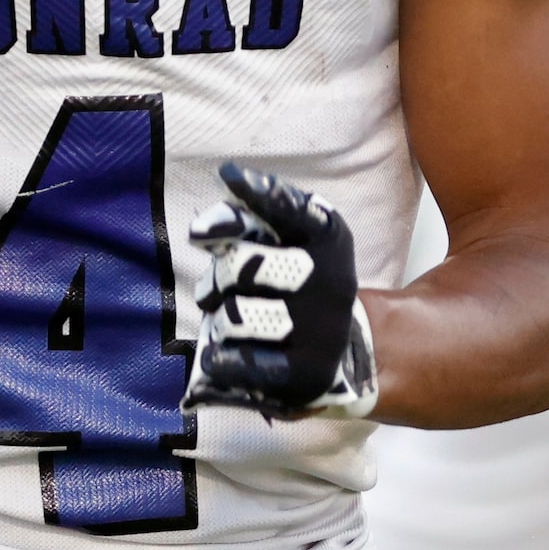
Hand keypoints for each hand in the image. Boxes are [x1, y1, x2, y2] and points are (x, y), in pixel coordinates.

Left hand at [184, 161, 377, 420]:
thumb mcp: (289, 243)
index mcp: (330, 240)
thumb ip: (250, 221)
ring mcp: (321, 333)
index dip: (260, 192)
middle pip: (242, 267)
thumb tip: (204, 227)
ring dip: (219, 318)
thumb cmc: (295, 287)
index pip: (293, 209)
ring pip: (234, 317)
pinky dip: (220, 359)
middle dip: (221, 275)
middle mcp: (331, 283)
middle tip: (225, 283)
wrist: (344, 354)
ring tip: (232, 322)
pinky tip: (219, 357)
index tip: (229, 174)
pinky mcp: (306, 375)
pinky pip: (241, 364)